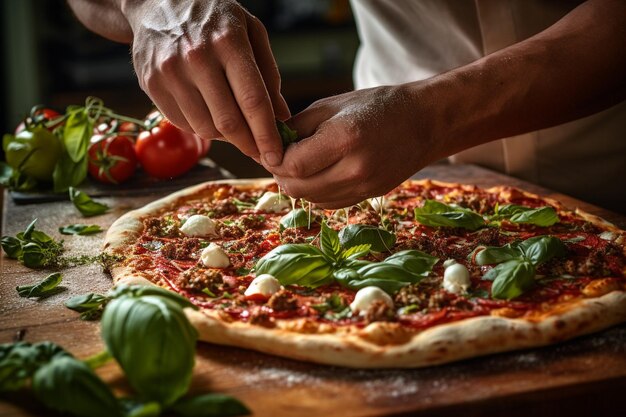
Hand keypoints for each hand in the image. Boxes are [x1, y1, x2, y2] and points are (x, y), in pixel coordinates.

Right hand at [123, 0, 289, 164]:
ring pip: (205, 128)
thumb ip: (268, 74)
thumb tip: (282, 116)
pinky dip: (202, 128)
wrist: (159, 1)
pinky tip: (212, 117)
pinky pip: (183, 123)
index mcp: (228, 41)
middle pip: (228, 121)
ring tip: (237, 130)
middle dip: (249, 145)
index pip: (253, 100)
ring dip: (227, 138)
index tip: (276, 156)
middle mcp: (196, 57)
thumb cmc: (214, 17)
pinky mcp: (151, 83)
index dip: (267, 134)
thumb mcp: (251, 31)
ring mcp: (170, 72)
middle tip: (261, 154)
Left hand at [269, 84, 443, 207]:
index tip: (272, 149)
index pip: (292, 164)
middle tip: (279, 159)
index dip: (275, 159)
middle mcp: (355, 169)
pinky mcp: (368, 197)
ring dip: (297, 185)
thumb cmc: (376, 106)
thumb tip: (270, 147)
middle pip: (297, 188)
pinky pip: (328, 204)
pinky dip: (315, 192)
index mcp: (344, 139)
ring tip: (299, 164)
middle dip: (281, 174)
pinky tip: (319, 174)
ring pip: (310, 199)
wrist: (424, 123)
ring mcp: (363, 187)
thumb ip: (297, 127)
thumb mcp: (332, 105)